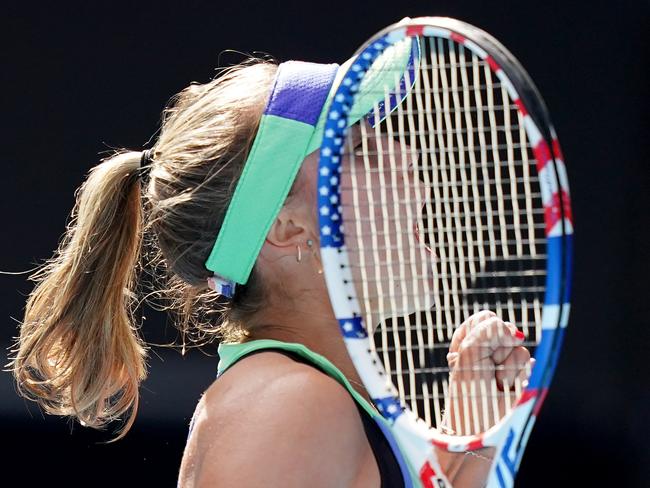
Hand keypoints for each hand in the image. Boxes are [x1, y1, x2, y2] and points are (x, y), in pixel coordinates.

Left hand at [443, 310, 532, 435]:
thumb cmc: (468, 395)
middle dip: (496, 349)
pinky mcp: (523, 380)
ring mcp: (507, 366)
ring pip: (520, 349)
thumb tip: (515, 332)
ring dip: (508, 368)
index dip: (484, 330)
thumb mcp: (469, 355)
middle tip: (486, 370)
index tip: (473, 350)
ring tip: (497, 385)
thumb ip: (488, 330)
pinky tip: (509, 390)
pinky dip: (520, 377)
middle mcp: (488, 352)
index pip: (485, 318)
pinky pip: (531, 364)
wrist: (482, 433)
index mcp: (467, 343)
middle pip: (506, 330)